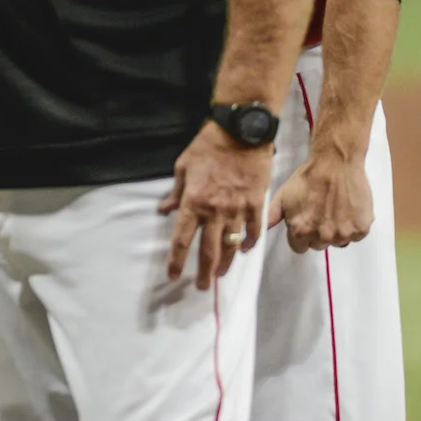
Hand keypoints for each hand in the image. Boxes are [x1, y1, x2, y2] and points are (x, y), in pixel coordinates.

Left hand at [160, 120, 271, 289]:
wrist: (240, 133)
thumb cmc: (208, 146)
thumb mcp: (183, 166)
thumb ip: (176, 192)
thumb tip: (165, 210)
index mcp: (194, 202)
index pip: (182, 239)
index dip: (177, 261)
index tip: (173, 276)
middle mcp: (215, 211)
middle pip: (208, 250)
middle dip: (203, 272)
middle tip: (200, 287)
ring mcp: (238, 209)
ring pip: (231, 245)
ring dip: (225, 263)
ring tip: (219, 275)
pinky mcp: (256, 204)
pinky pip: (253, 231)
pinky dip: (248, 243)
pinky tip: (243, 250)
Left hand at [268, 152, 374, 251]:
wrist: (335, 162)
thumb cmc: (309, 177)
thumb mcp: (282, 197)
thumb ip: (269, 218)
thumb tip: (257, 232)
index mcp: (301, 231)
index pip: (299, 247)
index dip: (301, 234)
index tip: (306, 222)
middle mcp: (323, 236)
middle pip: (319, 245)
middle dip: (318, 232)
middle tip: (320, 212)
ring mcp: (344, 234)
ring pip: (338, 242)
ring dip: (336, 229)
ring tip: (334, 208)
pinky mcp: (361, 228)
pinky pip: (356, 235)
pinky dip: (353, 225)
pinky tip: (347, 208)